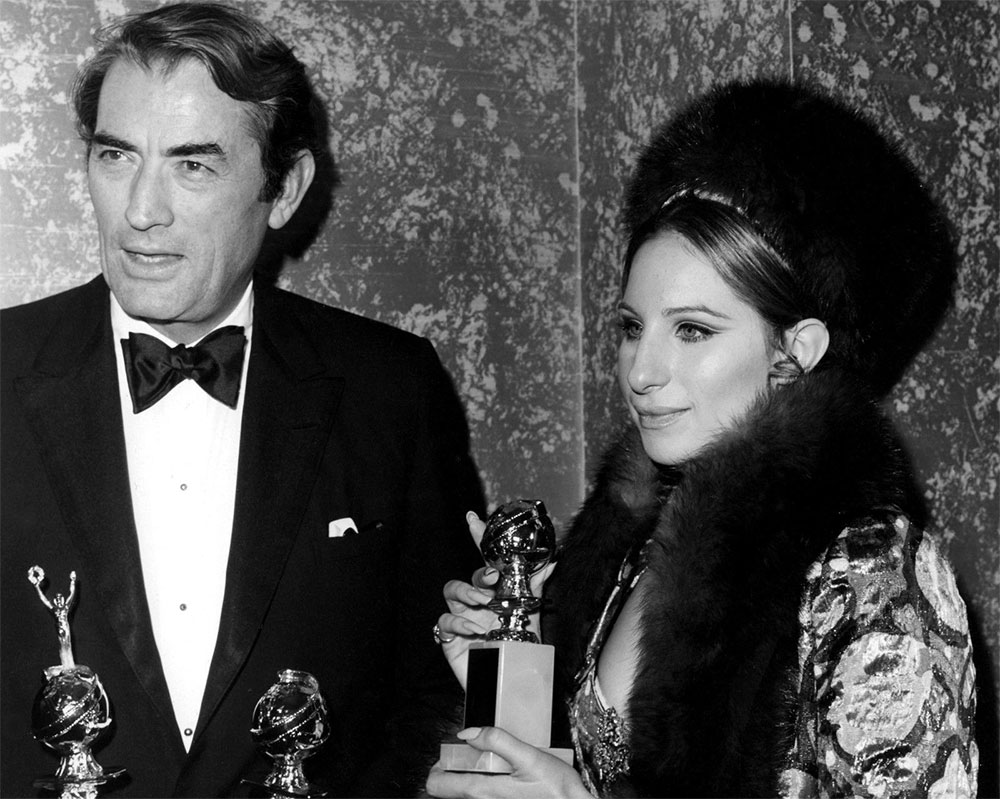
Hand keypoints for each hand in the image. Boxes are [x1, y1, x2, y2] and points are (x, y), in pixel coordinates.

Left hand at [425, 726, 589, 798]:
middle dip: (453, 771)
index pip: (437, 785)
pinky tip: (504, 777)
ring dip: (471, 777)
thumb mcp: (529, 756)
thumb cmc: (556, 788)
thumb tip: (466, 733)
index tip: (452, 753)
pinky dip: (486, 785)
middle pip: (448, 791)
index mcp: (483, 791)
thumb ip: (497, 741)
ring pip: (466, 794)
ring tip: (490, 763)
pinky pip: (484, 797)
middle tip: (470, 756)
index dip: (438, 766)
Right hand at [436, 511, 554, 688]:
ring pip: (451, 592)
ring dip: (469, 597)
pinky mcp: (449, 638)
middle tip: (493, 583)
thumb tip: (552, 559)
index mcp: (497, 593)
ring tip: (484, 611)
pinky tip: (473, 632)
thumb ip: (536, 586)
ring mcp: (462, 619)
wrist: (510, 685)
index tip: (474, 518)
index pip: (486, 561)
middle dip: (478, 577)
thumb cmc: (521, 651)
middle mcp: (478, 602)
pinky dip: (459, 623)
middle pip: (468, 576)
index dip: (480, 538)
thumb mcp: (531, 615)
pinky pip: (444, 620)